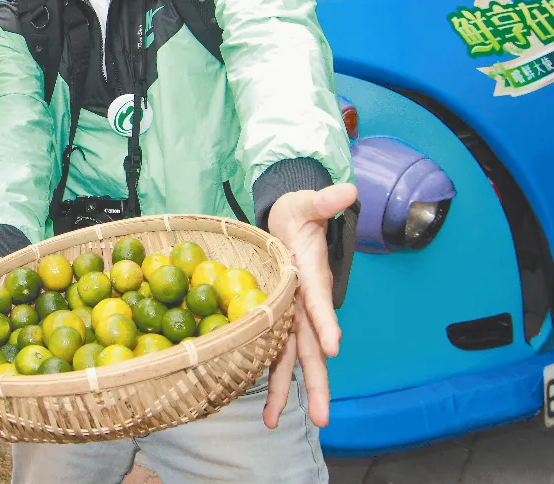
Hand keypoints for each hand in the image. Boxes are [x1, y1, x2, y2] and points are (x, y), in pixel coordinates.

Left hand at [262, 182, 356, 429]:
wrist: (289, 222)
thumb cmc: (297, 214)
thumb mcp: (305, 204)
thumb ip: (323, 201)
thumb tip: (347, 190)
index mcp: (310, 276)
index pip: (319, 301)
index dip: (326, 322)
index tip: (334, 347)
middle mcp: (304, 303)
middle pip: (312, 346)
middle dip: (316, 382)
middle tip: (320, 419)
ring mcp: (291, 314)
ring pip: (292, 358)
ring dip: (286, 390)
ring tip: (277, 423)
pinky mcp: (277, 318)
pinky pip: (273, 351)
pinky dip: (269, 377)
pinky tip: (265, 407)